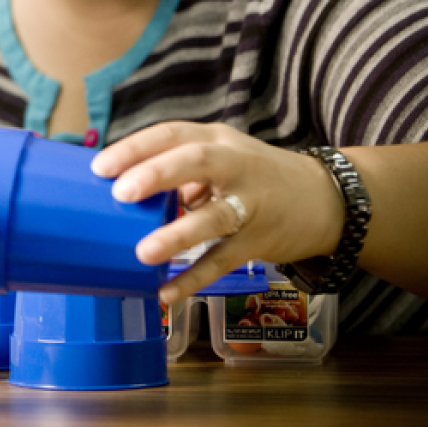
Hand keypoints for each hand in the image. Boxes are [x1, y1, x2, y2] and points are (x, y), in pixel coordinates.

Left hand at [91, 122, 343, 302]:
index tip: (99, 166)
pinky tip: (166, 292)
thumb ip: (179, 170)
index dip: (135, 148)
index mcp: (216, 140)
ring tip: (143, 253)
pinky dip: (194, 278)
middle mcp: (234, 165)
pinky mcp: (259, 241)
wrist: (328, 199)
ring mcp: (250, 203)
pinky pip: (223, 261)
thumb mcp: (222, 156)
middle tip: (120, 193)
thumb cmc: (256, 176)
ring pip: (213, 216)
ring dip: (177, 234)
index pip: (172, 134)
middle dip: (157, 174)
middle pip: (195, 160)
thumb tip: (120, 190)